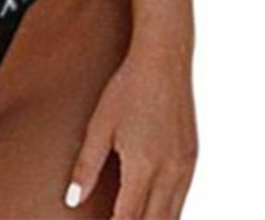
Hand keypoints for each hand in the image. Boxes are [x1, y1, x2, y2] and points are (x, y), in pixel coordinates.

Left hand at [66, 43, 197, 217]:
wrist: (164, 60)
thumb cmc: (129, 88)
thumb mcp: (100, 125)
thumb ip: (86, 166)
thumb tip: (72, 200)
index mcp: (144, 167)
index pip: (129, 219)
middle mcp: (170, 172)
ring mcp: (185, 167)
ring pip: (173, 216)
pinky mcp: (192, 158)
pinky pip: (182, 198)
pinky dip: (169, 212)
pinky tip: (154, 212)